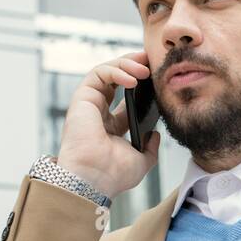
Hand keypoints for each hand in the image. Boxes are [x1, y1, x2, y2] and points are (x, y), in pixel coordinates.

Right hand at [56, 50, 159, 201]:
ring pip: (107, 71)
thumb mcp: (140, 162)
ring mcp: (89, 104)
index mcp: (110, 127)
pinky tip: (133, 80)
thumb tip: (155, 135)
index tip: (158, 79)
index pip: (126, 98)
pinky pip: (99, 73)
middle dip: (134, 66)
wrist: (94, 179)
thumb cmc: (112, 176)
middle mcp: (98, 113)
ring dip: (127, 64)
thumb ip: (150, 149)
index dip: (142, 85)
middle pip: (116, 79)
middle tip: (152, 61)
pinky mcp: (82, 98)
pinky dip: (116, 71)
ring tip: (146, 69)